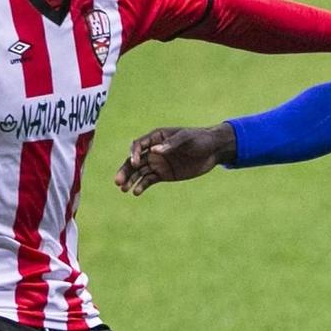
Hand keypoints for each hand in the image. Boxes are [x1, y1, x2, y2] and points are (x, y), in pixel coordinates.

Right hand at [115, 124, 236, 194]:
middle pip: (134, 160)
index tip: (135, 163)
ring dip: (130, 180)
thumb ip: (171, 144)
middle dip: (126, 170)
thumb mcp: (187, 138)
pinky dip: (142, 186)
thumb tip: (154, 150)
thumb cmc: (199, 139)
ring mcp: (158, 163)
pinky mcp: (164, 174)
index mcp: (157, 137)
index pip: (139, 145)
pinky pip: (149, 180)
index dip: (134, 154)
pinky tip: (136, 192)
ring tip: (123, 189)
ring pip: (139, 172)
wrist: (213, 150)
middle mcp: (154, 150)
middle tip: (118, 181)